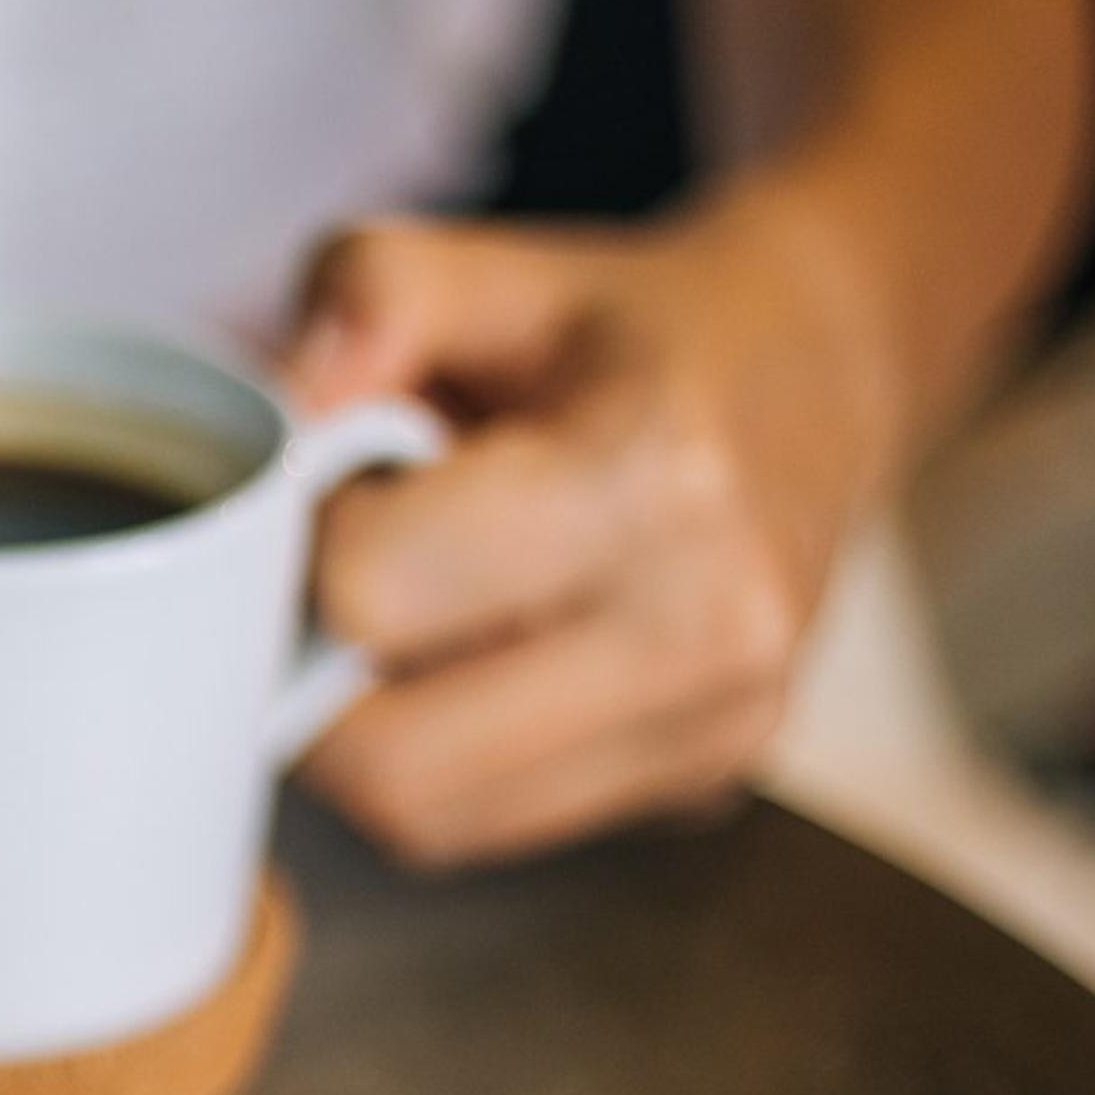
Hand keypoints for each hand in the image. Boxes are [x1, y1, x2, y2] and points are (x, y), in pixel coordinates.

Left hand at [284, 194, 903, 864]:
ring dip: (365, 738)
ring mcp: (717, 724)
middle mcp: (707, 621)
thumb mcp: (488, 266)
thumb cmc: (622, 329)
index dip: (303, 549)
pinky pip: (489, 828)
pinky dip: (437, 768)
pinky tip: (467, 667)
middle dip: (311, 680)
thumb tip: (280, 409)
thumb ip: (365, 299)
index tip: (326, 501)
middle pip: (390, 758)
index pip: (372, 593)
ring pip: (428, 819)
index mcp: (650, 472)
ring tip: (400, 624)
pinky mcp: (702, 784)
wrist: (814, 373)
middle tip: (327, 592)